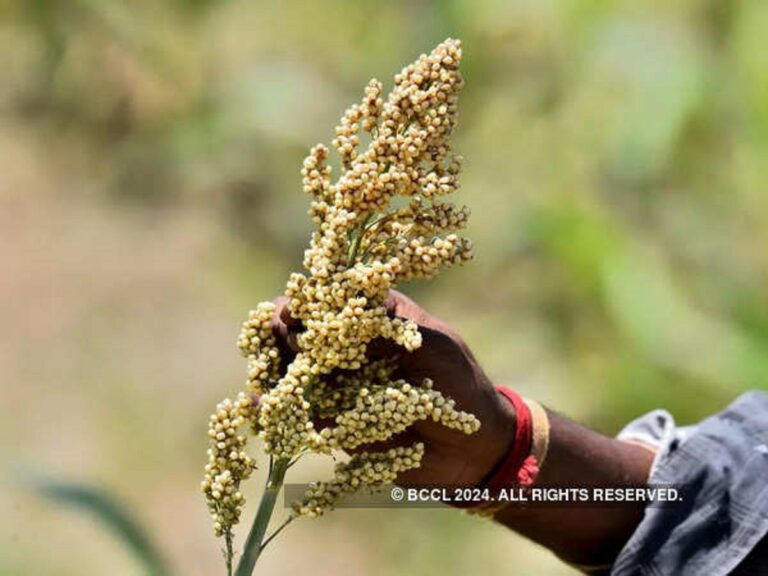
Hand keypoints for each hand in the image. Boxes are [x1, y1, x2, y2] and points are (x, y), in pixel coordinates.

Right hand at [269, 290, 515, 487]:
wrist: (474, 447)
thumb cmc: (460, 383)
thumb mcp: (432, 343)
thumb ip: (387, 325)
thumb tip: (335, 310)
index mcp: (373, 317)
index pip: (328, 299)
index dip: (304, 303)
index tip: (291, 314)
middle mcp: (349, 346)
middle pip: (297, 333)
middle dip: (277, 338)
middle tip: (270, 350)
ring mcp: (338, 384)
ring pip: (290, 372)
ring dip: (269, 373)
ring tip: (259, 381)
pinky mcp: (335, 421)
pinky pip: (297, 413)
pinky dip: (276, 409)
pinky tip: (262, 408)